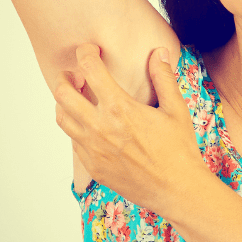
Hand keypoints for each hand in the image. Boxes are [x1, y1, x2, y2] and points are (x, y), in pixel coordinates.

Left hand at [53, 44, 207, 215]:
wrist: (177, 191)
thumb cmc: (180, 150)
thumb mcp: (176, 110)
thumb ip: (163, 78)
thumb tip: (159, 52)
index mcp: (120, 108)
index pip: (90, 69)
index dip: (86, 53)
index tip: (89, 51)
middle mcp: (100, 127)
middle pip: (63, 93)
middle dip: (65, 77)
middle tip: (74, 75)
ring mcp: (93, 149)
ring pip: (62, 118)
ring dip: (65, 103)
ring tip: (76, 98)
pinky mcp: (93, 167)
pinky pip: (73, 142)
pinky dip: (76, 128)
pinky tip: (90, 125)